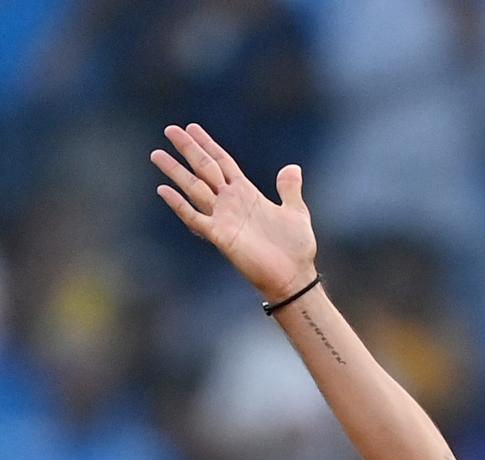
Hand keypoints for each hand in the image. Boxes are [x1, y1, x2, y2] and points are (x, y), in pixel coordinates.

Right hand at [150, 124, 317, 302]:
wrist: (294, 275)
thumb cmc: (296, 247)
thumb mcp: (295, 212)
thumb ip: (289, 190)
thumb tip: (292, 167)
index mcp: (247, 193)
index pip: (223, 162)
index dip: (208, 145)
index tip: (192, 127)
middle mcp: (231, 202)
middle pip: (205, 168)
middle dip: (188, 149)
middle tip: (170, 129)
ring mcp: (223, 218)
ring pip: (194, 188)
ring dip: (176, 172)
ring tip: (157, 154)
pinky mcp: (220, 236)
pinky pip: (195, 217)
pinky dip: (179, 204)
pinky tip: (164, 190)